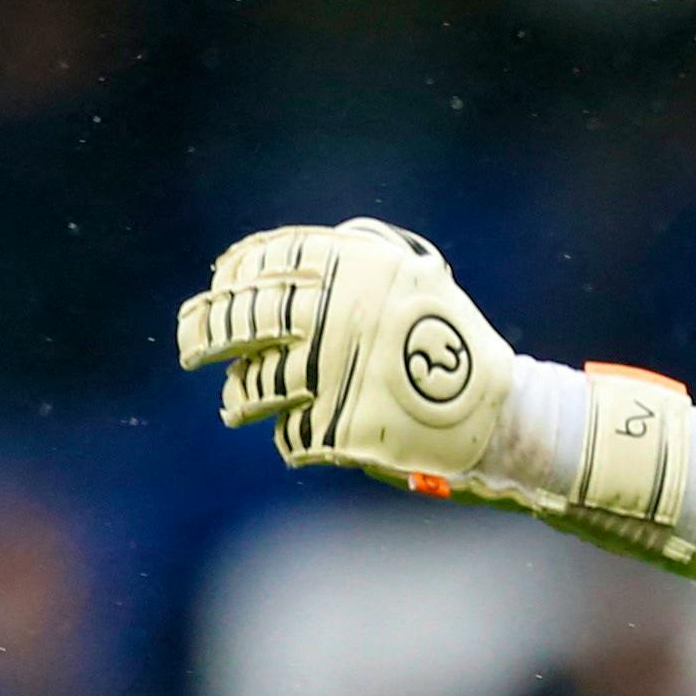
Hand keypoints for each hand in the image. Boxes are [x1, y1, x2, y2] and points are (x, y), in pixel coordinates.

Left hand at [177, 219, 517, 493]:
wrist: (502, 416)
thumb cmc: (450, 342)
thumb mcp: (409, 277)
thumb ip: (342, 262)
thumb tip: (245, 263)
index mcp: (356, 268)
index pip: (260, 261)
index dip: (231, 276)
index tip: (220, 288)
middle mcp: (339, 313)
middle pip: (238, 320)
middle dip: (204, 333)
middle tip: (193, 346)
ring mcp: (336, 372)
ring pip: (251, 385)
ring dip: (242, 396)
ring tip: (242, 402)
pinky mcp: (338, 427)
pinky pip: (287, 434)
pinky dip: (293, 434)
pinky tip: (311, 430)